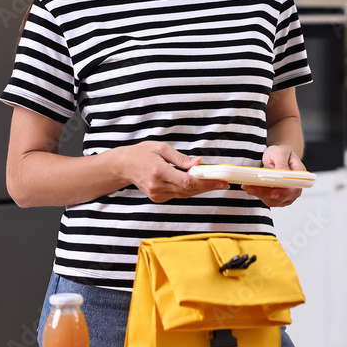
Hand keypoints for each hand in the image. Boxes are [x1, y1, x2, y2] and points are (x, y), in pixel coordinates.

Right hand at [112, 142, 227, 202]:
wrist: (123, 166)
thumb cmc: (142, 153)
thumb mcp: (161, 148)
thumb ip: (181, 157)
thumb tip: (198, 162)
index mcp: (159, 171)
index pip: (186, 181)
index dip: (205, 182)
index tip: (219, 180)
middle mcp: (157, 186)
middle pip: (188, 190)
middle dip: (208, 186)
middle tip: (223, 182)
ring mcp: (157, 194)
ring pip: (185, 194)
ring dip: (201, 189)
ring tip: (215, 183)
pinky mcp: (158, 198)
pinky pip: (179, 195)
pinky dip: (189, 190)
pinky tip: (198, 184)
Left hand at [241, 145, 303, 207]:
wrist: (278, 156)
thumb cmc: (281, 153)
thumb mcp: (281, 153)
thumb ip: (281, 163)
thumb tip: (282, 174)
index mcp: (299, 176)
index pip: (294, 189)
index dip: (284, 193)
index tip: (272, 193)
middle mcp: (295, 188)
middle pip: (282, 197)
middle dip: (265, 194)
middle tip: (251, 188)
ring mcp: (287, 194)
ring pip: (273, 201)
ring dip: (259, 195)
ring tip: (248, 187)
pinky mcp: (278, 197)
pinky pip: (268, 200)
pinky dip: (259, 195)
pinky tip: (251, 188)